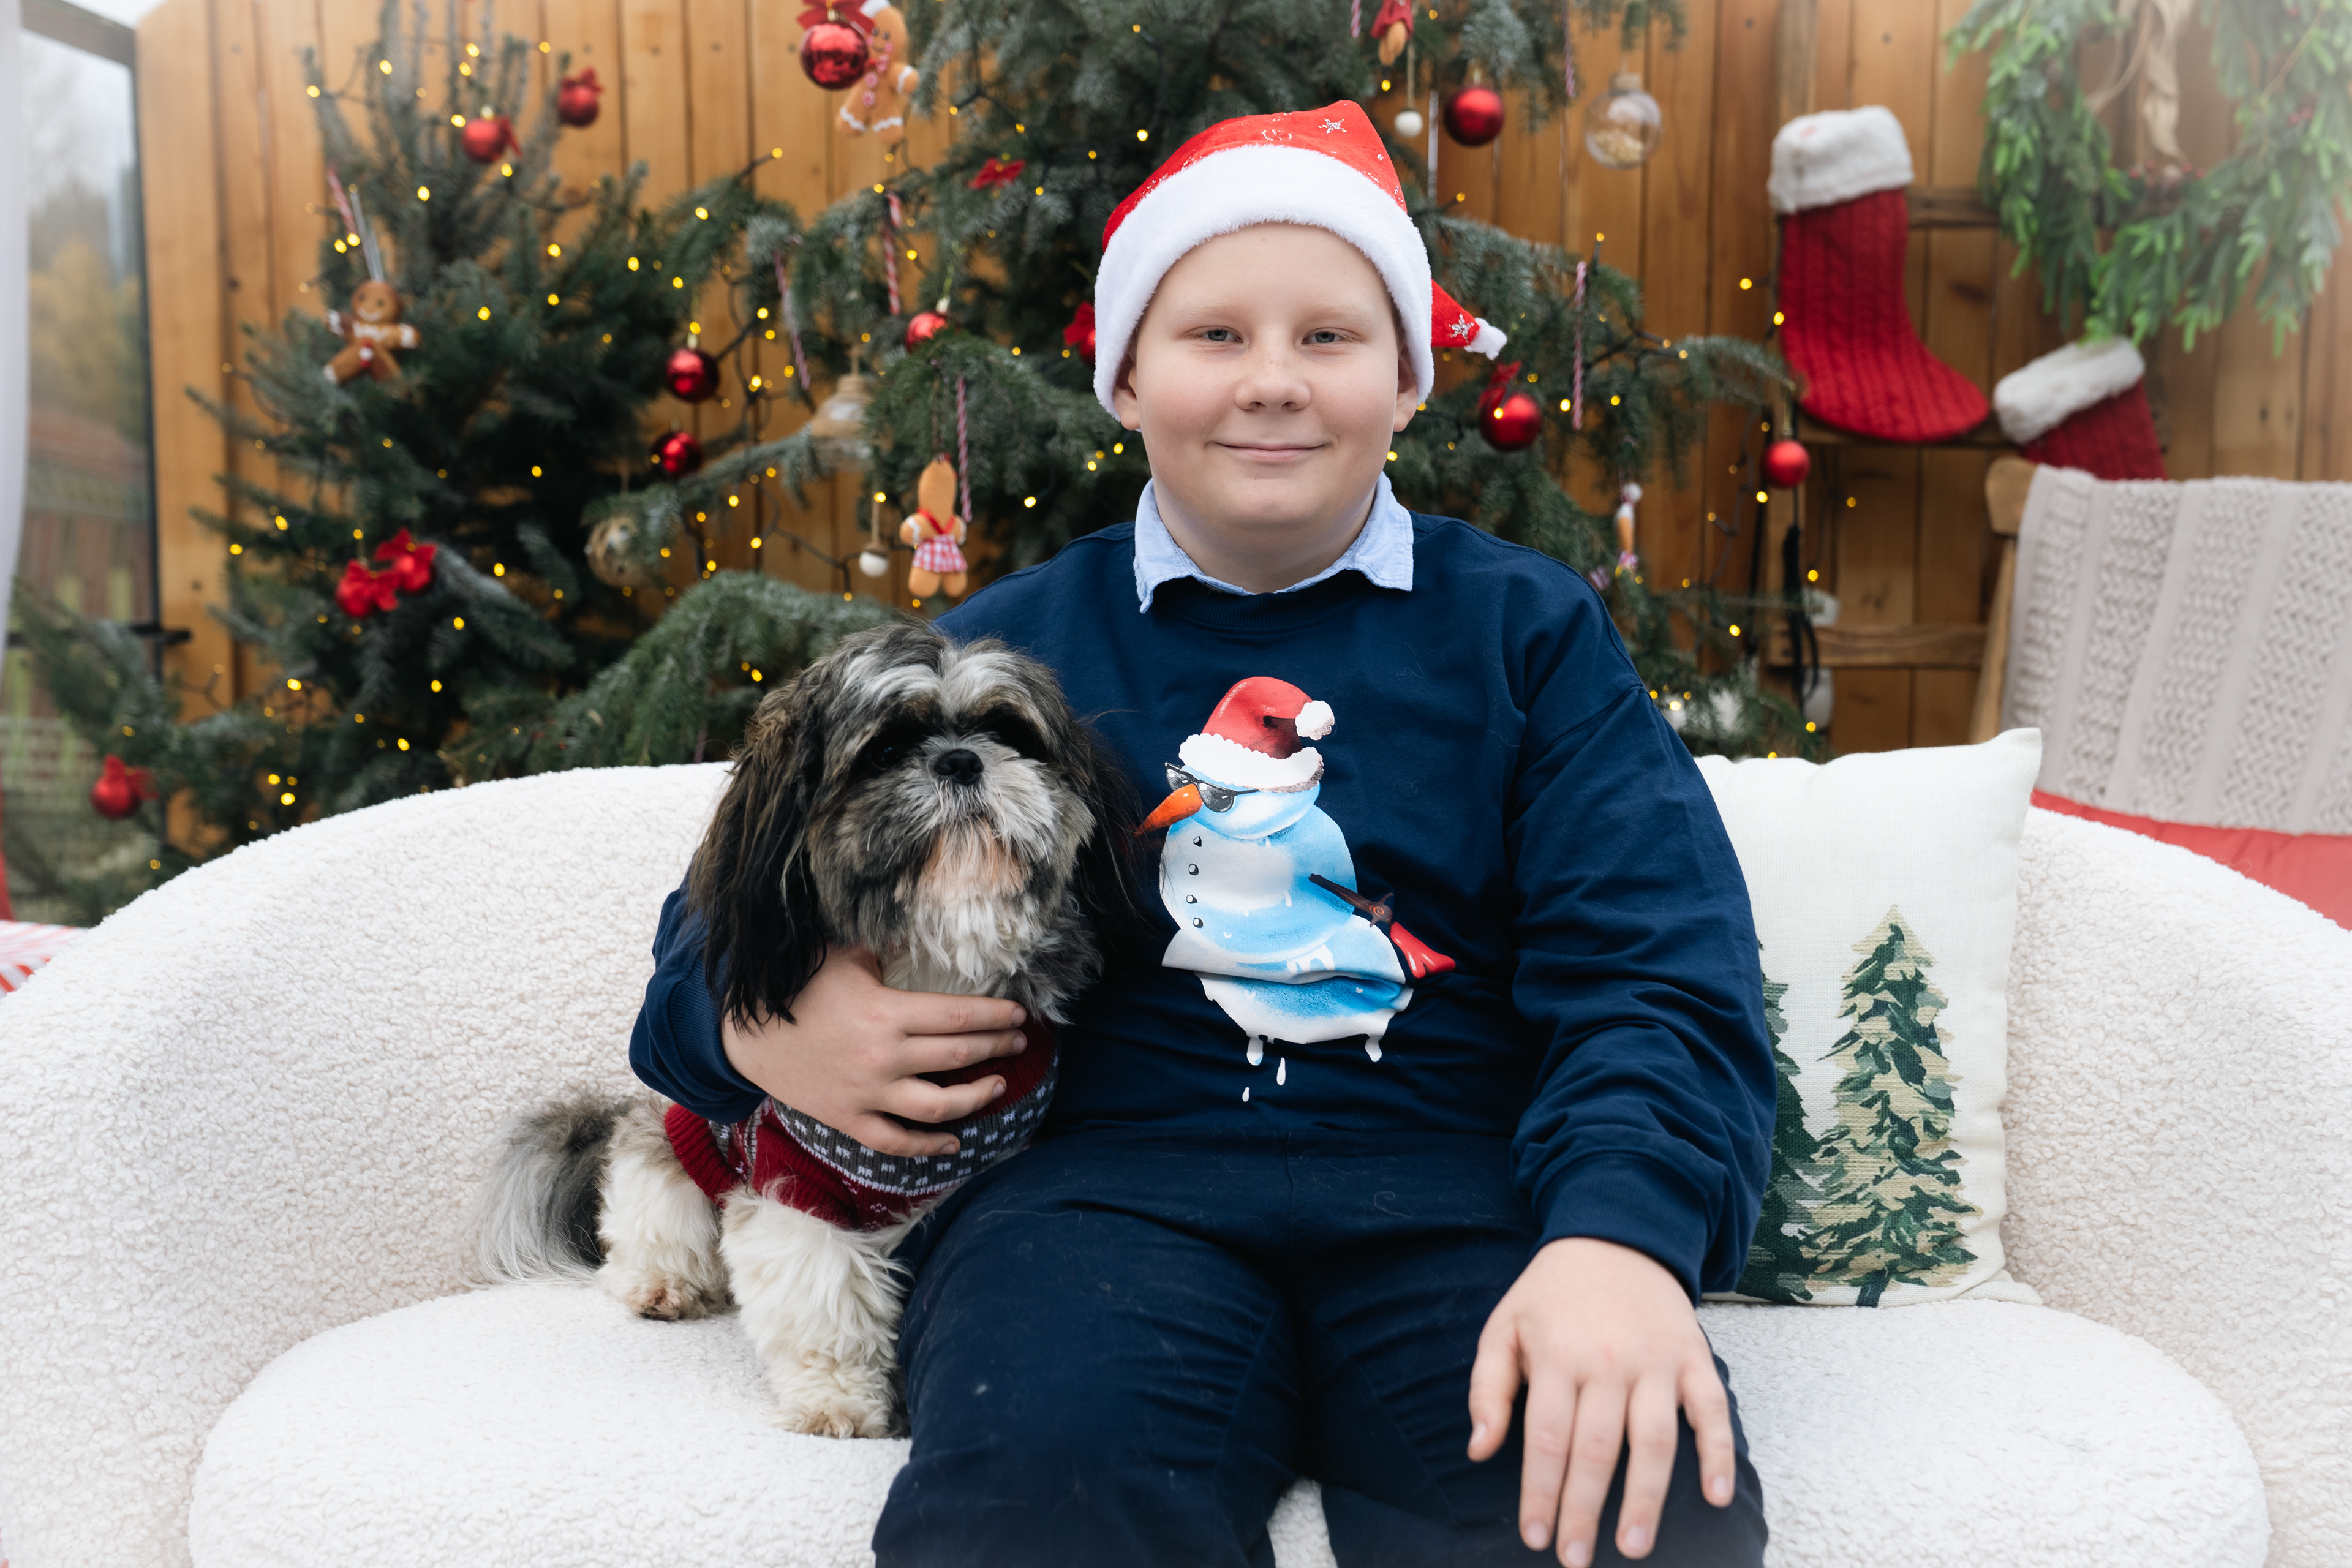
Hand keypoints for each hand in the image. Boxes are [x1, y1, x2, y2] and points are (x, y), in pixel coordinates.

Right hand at [719, 945, 1026, 1157]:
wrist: (746, 1035)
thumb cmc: (799, 988)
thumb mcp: (846, 957)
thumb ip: (889, 950)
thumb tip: (927, 932)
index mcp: (886, 1013)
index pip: (957, 1017)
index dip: (994, 1016)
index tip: (1020, 1014)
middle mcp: (882, 1057)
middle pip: (957, 1057)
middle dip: (996, 1048)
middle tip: (1019, 1041)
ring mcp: (866, 1094)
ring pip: (937, 1106)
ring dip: (975, 1097)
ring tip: (997, 1085)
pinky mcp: (848, 1119)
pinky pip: (896, 1142)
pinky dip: (928, 1146)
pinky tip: (953, 1142)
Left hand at [1467, 1237, 1734, 1564]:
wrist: (1617, 1233)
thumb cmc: (1552, 1291)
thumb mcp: (1503, 1325)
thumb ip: (1487, 1388)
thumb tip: (1479, 1450)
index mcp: (1558, 1356)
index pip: (1547, 1439)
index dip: (1540, 1492)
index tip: (1535, 1536)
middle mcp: (1609, 1361)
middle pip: (1597, 1450)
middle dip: (1585, 1511)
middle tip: (1576, 1559)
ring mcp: (1657, 1361)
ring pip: (1655, 1441)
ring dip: (1647, 1499)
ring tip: (1634, 1546)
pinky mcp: (1694, 1357)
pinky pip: (1713, 1411)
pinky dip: (1719, 1453)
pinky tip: (1717, 1497)